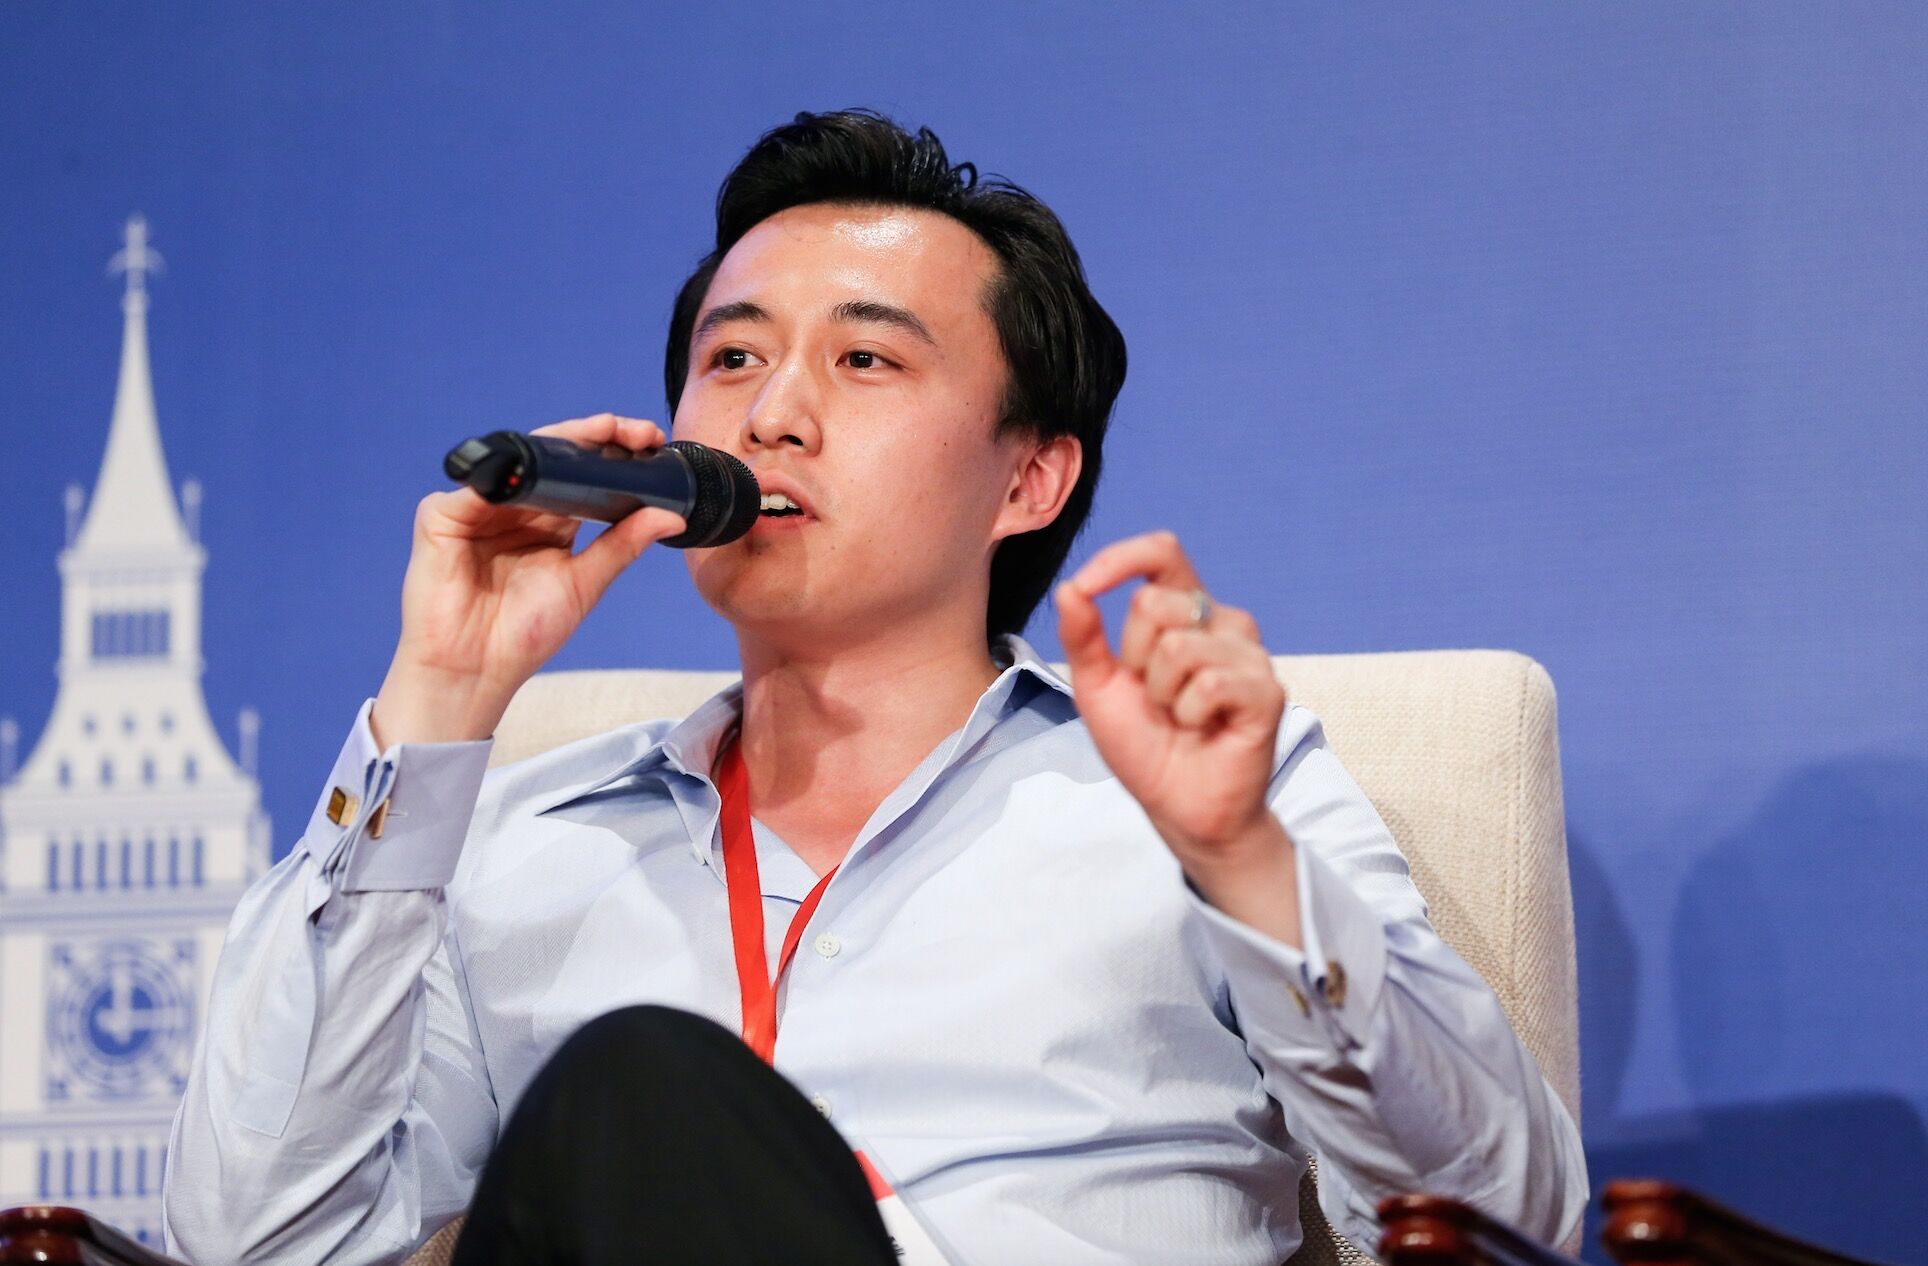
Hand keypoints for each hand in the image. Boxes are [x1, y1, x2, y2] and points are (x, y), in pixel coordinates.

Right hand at [371, 414, 686, 745]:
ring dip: (561, 445)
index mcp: (548, 520)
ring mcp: (476, 508)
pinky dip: (508, 474)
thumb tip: (671, 516)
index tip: (653, 442)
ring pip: (519, 460)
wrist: (475, 671)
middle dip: (597, 439)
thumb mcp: (584, 583)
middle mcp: (514, 507)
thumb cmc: (524, 634)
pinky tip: (539, 468)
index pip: (582, 474)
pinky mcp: (441, 516)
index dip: (614, 453)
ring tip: (603, 435)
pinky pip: (477, 486)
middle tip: (638, 433)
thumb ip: (622, 545)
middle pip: (554, 458)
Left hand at [1055, 530, 1300, 942]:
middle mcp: (1221, 623)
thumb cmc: (1145, 744)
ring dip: (1161, 695)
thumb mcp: (1098, 688)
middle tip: (1153, 698)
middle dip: (1133, 658)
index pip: (1161, 553)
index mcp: (1183, 612)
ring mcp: (1248, 655)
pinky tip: (1202, 730)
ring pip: (1179, 646)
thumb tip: (1069, 589)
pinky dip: (1190, 715)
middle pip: (1155, 603)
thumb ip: (1083, 637)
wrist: (1179, 806)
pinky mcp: (1266, 692)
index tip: (1086, 586)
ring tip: (1178, 718)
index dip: (1121, 559)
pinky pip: (1210, 683)